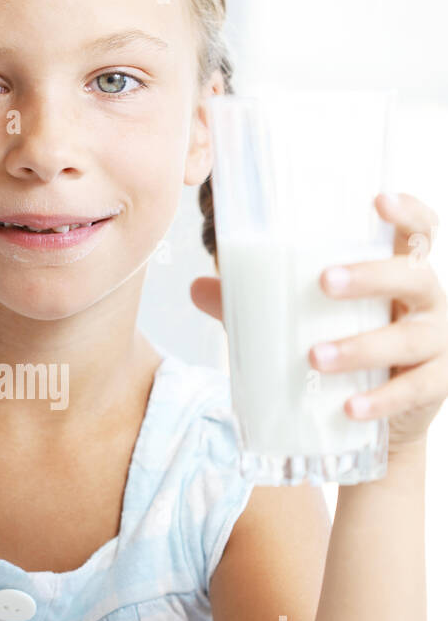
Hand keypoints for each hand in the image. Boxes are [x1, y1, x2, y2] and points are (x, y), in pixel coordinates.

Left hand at [189, 192, 447, 457]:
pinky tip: (350, 407)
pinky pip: (412, 391)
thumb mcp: (308, 320)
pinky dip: (381, 400)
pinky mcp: (435, 387)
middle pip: (413, 276)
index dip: (407, 212)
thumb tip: (197, 287)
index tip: (378, 200)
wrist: (380, 419)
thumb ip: (257, 302)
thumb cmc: (345, 345)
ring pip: (408, 338)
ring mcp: (435, 343)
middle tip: (325, 282)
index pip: (419, 231)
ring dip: (361, 346)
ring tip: (315, 358)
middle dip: (371, 276)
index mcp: (399, 273)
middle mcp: (426, 301)